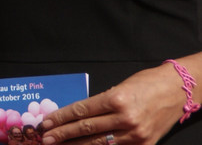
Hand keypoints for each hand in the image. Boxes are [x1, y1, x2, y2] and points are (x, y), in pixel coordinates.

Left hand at [41, 64, 185, 144]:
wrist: (177, 90)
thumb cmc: (146, 83)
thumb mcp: (119, 87)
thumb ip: (101, 103)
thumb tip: (78, 114)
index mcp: (116, 99)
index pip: (81, 110)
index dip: (61, 117)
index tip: (46, 122)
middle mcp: (125, 118)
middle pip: (86, 129)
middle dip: (63, 134)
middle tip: (45, 137)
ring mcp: (135, 135)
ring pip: (98, 143)